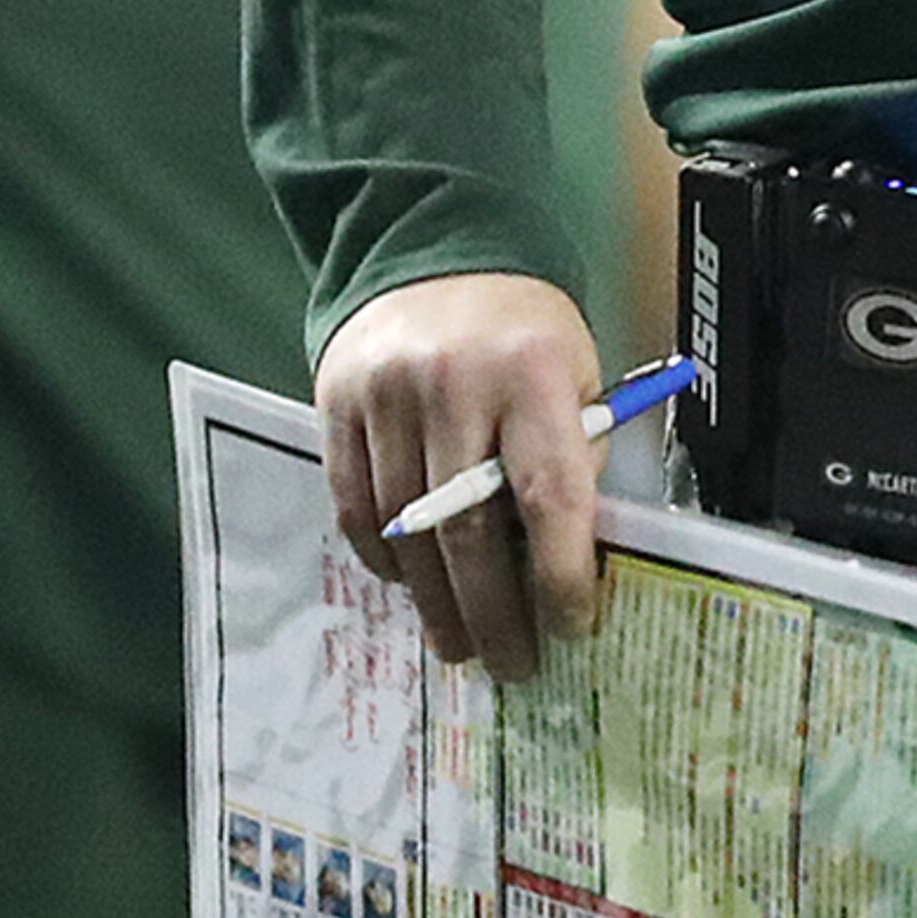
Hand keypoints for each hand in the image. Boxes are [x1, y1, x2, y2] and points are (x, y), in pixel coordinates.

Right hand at [316, 272, 606, 681]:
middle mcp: (455, 386)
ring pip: (407, 529)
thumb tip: (571, 561)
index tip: (571, 625)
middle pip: (469, 529)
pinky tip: (412, 588)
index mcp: (534, 375)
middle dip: (493, 611)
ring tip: (460, 644)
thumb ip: (576, 454)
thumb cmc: (524, 332)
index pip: (551, 494)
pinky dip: (385, 559)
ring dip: (434, 601)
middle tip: (511, 663)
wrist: (437, 254)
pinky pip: (355, 507)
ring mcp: (388, 397)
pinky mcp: (337, 405)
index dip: (561, 573)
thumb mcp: (579, 374)